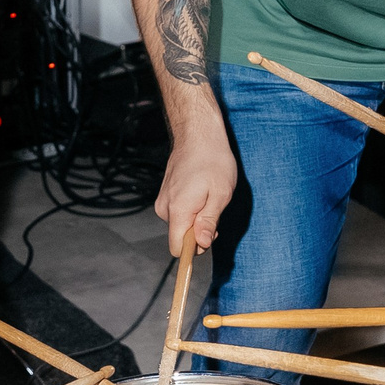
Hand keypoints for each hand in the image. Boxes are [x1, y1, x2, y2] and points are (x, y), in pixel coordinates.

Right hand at [156, 130, 237, 254]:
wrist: (198, 135)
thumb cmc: (213, 161)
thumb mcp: (220, 194)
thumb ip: (208, 222)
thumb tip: (201, 244)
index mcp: (178, 210)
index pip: (177, 248)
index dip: (193, 249)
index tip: (209, 237)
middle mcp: (165, 208)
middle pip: (180, 237)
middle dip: (199, 231)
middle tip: (215, 208)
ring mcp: (163, 200)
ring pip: (181, 224)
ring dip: (197, 218)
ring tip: (209, 195)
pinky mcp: (165, 195)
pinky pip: (178, 213)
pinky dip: (191, 209)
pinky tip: (201, 191)